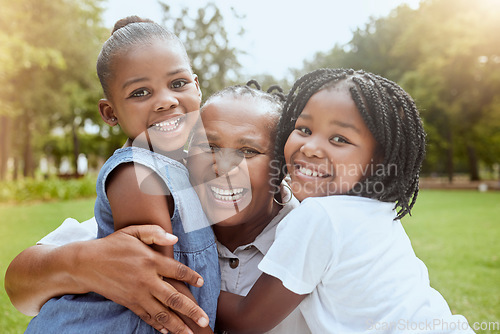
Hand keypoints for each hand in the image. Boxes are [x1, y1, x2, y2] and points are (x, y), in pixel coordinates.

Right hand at [73, 224, 208, 333]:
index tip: (201, 282)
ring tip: (190, 333)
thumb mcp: (132, 231)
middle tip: (205, 320)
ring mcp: (138, 294)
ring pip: (162, 312)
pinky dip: (158, 325)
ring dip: (177, 324)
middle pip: (173, 298)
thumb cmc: (112, 245)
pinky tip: (168, 331)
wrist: (86, 264)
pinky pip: (147, 316)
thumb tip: (174, 239)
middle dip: (191, 310)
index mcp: (150, 260)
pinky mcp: (129, 303)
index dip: (191, 277)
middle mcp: (146, 280)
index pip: (177, 271)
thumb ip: (154, 232)